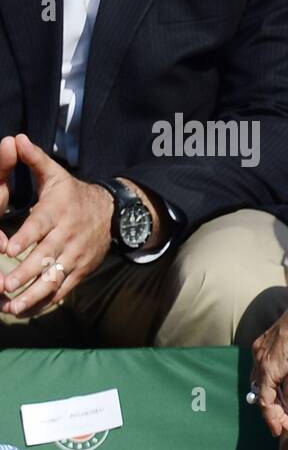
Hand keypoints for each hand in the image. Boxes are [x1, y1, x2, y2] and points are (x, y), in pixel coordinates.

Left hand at [0, 135, 112, 316]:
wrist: (114, 215)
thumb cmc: (75, 195)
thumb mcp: (57, 175)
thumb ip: (34, 160)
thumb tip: (15, 139)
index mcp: (59, 212)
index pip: (41, 226)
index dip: (26, 238)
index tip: (9, 250)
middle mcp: (69, 236)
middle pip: (46, 257)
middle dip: (25, 273)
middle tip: (5, 285)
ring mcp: (76, 256)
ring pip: (55, 278)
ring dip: (33, 294)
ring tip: (12, 306)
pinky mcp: (81, 271)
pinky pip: (64, 289)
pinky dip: (46, 301)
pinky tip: (27, 310)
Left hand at [250, 284, 287, 436]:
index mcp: (267, 344)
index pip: (263, 373)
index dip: (272, 391)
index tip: (283, 405)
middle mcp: (260, 354)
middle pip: (259, 388)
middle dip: (272, 407)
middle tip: (283, 422)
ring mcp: (262, 364)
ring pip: (263, 398)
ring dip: (275, 416)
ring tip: (287, 429)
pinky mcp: (268, 373)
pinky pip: (266, 402)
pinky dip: (273, 417)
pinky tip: (280, 428)